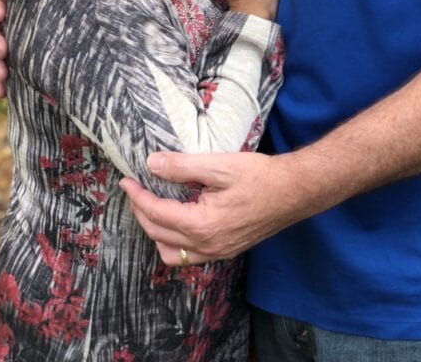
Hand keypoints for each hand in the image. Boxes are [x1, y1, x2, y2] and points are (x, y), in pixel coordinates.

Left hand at [120, 151, 297, 264]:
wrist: (294, 192)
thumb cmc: (260, 176)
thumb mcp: (219, 166)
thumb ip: (182, 167)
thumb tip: (151, 164)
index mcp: (202, 225)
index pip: (157, 214)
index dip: (137, 197)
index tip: (126, 181)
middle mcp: (207, 246)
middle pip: (159, 236)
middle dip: (142, 213)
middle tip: (134, 190)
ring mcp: (217, 252)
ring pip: (172, 254)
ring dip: (156, 232)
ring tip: (151, 207)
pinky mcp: (226, 250)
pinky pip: (189, 255)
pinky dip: (174, 241)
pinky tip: (177, 221)